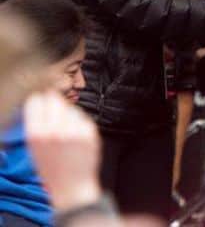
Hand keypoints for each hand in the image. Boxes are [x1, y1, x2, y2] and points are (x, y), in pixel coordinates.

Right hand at [23, 91, 101, 211]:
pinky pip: (83, 117)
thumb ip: (36, 123)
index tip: (42, 103)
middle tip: (55, 115)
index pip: (36, 101)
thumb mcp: (34, 146)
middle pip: (54, 99)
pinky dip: (79, 123)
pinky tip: (76, 136)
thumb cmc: (51, 167)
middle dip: (54, 104)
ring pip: (71, 107)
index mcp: (36, 134)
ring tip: (66, 131)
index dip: (39, 101)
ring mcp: (74, 130)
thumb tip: (42, 99)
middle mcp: (55, 130)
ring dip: (68, 114)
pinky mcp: (90, 132)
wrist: (71, 185)